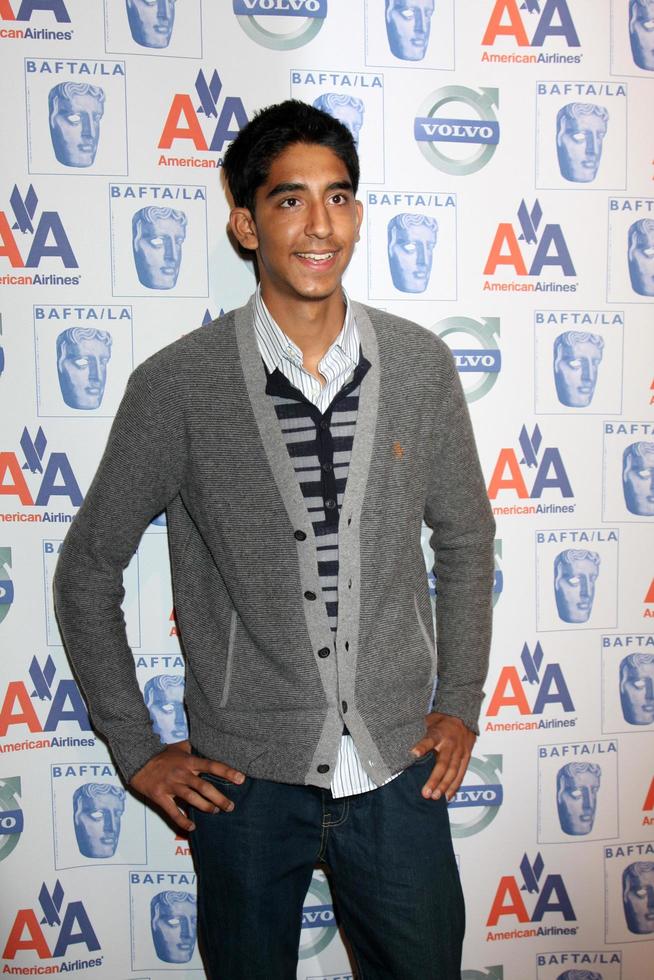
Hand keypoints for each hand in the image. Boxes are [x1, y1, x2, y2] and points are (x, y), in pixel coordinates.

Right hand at [129, 739, 245, 832]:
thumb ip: (193, 748)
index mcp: (188, 761)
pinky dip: (182, 821)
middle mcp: (182, 773)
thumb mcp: (178, 746)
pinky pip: (173, 812)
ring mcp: (170, 785)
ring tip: (215, 812)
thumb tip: (207, 740)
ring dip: (206, 807)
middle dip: (219, 798)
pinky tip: (191, 827)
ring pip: (192, 799)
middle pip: (204, 787)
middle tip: (230, 806)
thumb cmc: (161, 754)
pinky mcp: (159, 796)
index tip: (241, 779)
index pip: (212, 766)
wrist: (137, 759)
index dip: (227, 772)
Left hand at [409, 712, 475, 801]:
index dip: (422, 747)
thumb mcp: (428, 721)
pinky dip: (455, 786)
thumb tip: (399, 737)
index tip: (413, 754)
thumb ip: (418, 731)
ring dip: (444, 786)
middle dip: (434, 779)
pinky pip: (461, 774)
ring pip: (453, 771)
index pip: (429, 740)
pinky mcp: (466, 758)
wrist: (462, 717)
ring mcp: (460, 751)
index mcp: (438, 733)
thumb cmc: (441, 721)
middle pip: (443, 763)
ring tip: (436, 797)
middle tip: (426, 792)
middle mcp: (450, 743)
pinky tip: (447, 796)